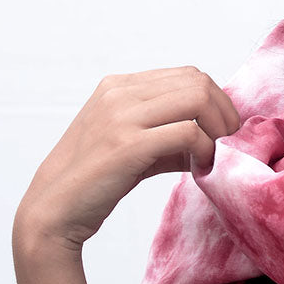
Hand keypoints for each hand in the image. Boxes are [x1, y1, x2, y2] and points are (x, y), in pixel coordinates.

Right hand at [14, 67, 239, 253]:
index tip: (223, 129)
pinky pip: (188, 132)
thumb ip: (169, 134)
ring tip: (216, 153)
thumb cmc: (96, 179)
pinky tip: (201, 166)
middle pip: (198, 81)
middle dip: (224, 111)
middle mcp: (119, 93)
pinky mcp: (128, 144)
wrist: (55, 208)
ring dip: (219, 127)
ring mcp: (122, 115)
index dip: (216, 100)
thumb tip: (216, 137)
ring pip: (197, 98)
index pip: (187, 75)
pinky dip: (205, 149)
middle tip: (228, 141)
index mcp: (119, 86)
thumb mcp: (133, 145)